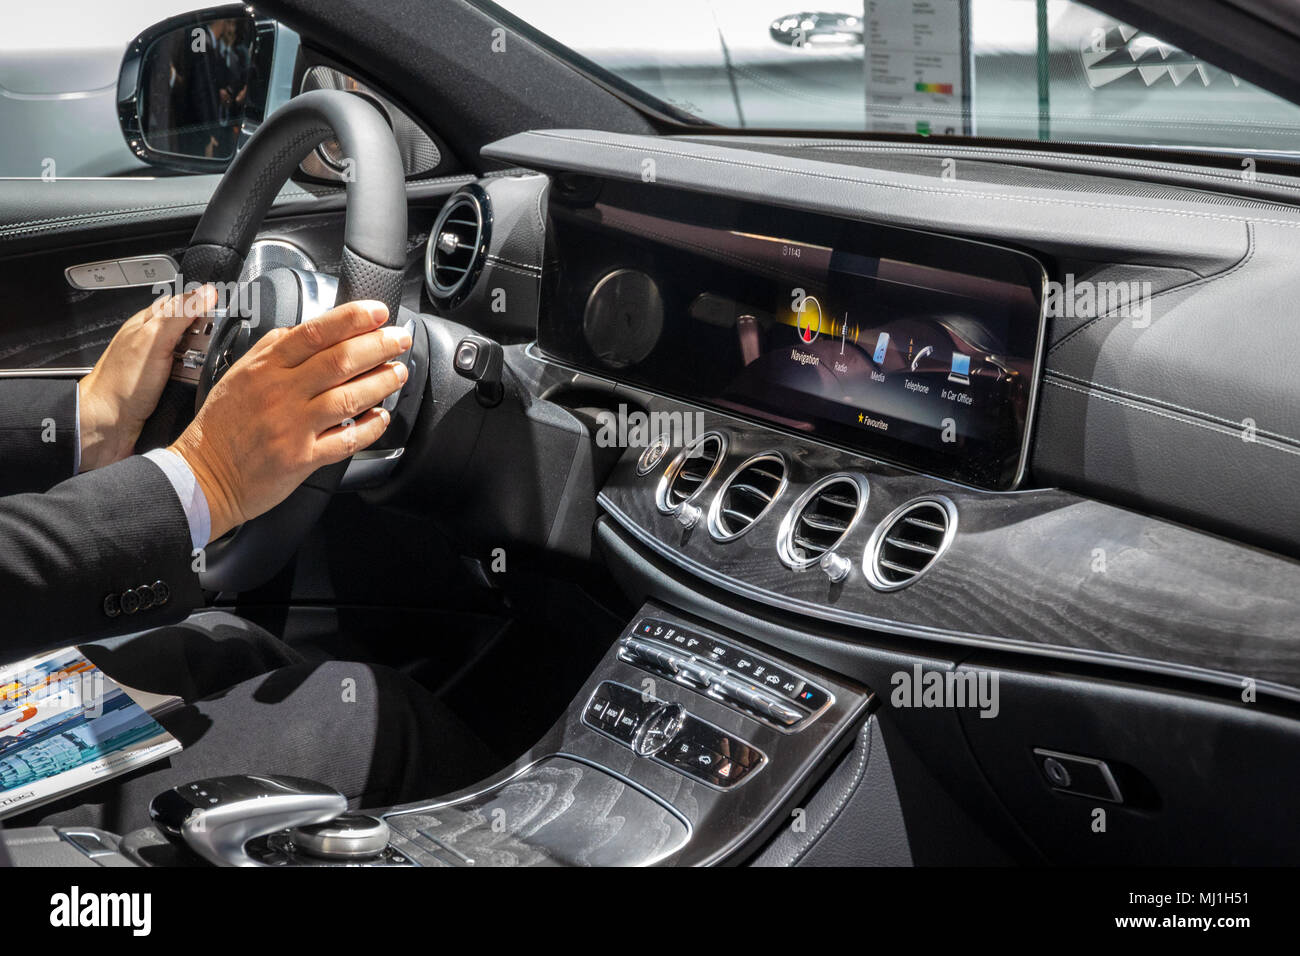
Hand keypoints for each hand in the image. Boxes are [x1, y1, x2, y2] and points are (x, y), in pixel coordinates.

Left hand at [78, 284, 216, 471]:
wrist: (108, 427)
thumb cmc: (120, 384)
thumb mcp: (153, 339)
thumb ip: (180, 313)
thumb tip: (206, 292)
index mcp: (148, 322)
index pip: (183, 302)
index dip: (204, 304)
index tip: (224, 312)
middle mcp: (156, 343)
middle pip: (194, 331)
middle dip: (208, 340)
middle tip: (207, 349)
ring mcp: (163, 367)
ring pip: (197, 357)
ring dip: (204, 365)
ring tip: (198, 371)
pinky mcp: (170, 388)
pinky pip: (195, 381)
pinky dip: (201, 384)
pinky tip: (199, 388)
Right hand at [169, 300, 409, 540]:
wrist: (203, 475)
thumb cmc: (223, 425)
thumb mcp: (239, 374)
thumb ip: (274, 349)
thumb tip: (310, 330)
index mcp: (265, 368)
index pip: (315, 333)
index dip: (352, 319)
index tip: (378, 313)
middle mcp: (280, 393)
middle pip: (340, 361)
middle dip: (378, 346)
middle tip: (399, 340)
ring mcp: (293, 427)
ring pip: (349, 397)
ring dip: (381, 382)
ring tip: (398, 373)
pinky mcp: (303, 458)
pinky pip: (347, 440)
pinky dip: (371, 426)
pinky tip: (381, 416)